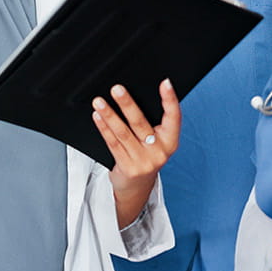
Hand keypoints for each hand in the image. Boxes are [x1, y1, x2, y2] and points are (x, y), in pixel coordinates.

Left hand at [92, 78, 180, 227]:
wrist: (137, 187)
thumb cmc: (146, 155)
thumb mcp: (156, 141)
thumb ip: (152, 123)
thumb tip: (135, 95)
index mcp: (170, 141)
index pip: (174, 118)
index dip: (170, 100)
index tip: (165, 83)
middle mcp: (159, 152)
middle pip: (141, 123)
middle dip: (127, 104)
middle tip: (116, 89)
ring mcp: (143, 162)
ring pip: (123, 133)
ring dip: (109, 115)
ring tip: (99, 101)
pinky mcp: (128, 168)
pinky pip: (113, 144)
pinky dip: (104, 128)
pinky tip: (97, 117)